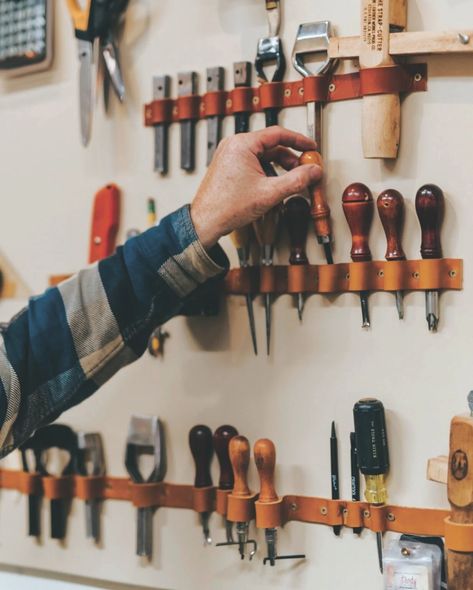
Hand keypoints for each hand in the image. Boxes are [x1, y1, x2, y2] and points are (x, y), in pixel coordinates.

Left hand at [190, 126, 321, 247]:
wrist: (206, 221)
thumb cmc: (227, 207)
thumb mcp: (270, 193)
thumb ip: (296, 180)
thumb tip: (313, 171)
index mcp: (242, 144)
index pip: (278, 134)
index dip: (299, 141)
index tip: (311, 147)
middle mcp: (234, 145)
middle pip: (271, 145)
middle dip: (289, 159)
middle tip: (303, 170)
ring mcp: (229, 155)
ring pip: (262, 156)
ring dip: (278, 167)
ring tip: (288, 183)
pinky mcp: (228, 166)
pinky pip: (253, 163)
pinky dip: (266, 171)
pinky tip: (272, 186)